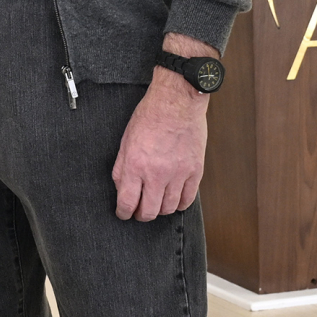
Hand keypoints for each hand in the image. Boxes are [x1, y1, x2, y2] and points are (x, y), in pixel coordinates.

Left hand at [113, 36, 213, 220]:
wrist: (177, 101)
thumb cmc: (151, 115)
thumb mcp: (126, 140)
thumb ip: (121, 167)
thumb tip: (121, 188)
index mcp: (135, 165)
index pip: (127, 203)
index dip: (124, 213)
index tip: (124, 213)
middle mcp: (156, 173)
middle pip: (149, 212)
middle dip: (141, 215)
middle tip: (140, 212)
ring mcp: (177, 173)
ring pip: (169, 208)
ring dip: (161, 211)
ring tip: (158, 204)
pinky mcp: (194, 170)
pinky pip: (188, 198)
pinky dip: (180, 204)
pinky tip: (175, 200)